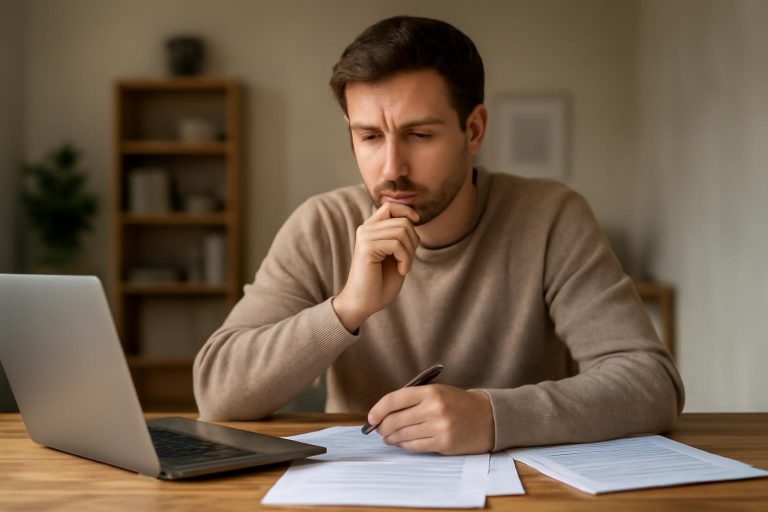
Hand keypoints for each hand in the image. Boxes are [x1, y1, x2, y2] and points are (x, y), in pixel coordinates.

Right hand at [333, 202, 419, 331]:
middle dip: (413, 242)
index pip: (391, 206)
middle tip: (408, 261)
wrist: (364, 303)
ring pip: (402, 231)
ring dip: (410, 253)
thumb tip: (414, 217)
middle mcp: (366, 229)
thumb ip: (401, 235)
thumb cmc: (381, 282)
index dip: (407, 211)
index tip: (416, 223)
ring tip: (403, 267)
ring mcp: (365, 237)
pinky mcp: (366, 247)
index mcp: (371, 228)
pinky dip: (406, 259)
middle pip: (403, 221)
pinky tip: (401, 271)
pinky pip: (397, 244)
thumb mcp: (396, 254)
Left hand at [367, 384, 494, 454]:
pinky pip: (414, 446)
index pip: (394, 400)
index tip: (371, 417)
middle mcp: (433, 409)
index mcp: (430, 392)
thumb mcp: (437, 392)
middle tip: (378, 429)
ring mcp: (439, 427)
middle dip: (382, 427)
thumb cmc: (458, 403)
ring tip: (388, 437)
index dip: (378, 410)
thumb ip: (412, 399)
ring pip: (402, 435)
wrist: (488, 417)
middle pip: (395, 420)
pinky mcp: (443, 443)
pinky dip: (403, 445)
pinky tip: (401, 443)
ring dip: (390, 438)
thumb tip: (384, 414)